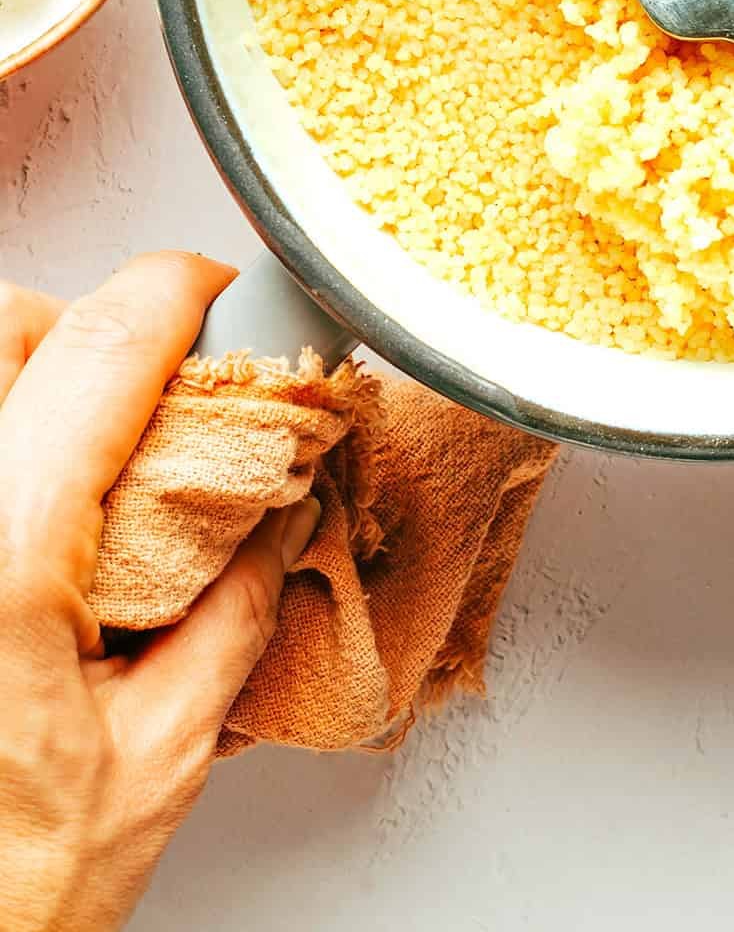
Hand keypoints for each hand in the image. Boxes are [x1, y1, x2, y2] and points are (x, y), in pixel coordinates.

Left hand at [0, 252, 318, 931]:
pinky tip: (31, 505)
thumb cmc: (0, 896)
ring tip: (81, 451)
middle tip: (150, 392)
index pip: (102, 348)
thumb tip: (278, 509)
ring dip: (27, 375)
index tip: (212, 290)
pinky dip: (0, 435)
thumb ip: (231, 611)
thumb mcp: (157, 758)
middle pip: (6, 325)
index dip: (175, 292)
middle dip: (88, 329)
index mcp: (1, 555)